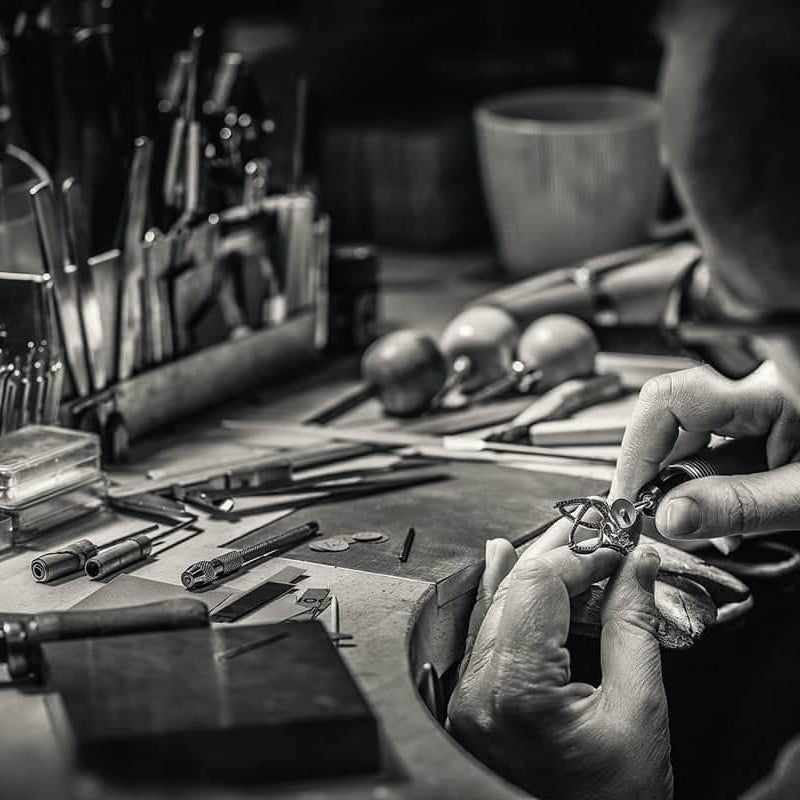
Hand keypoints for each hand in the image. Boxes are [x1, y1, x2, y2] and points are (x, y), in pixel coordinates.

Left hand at [448, 537, 672, 799]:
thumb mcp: (639, 711)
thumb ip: (632, 627)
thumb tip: (637, 568)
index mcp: (519, 690)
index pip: (540, 584)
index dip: (581, 556)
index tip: (617, 551)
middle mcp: (480, 690)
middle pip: (515, 589)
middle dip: (560, 555)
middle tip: (594, 530)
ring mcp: (470, 698)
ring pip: (498, 606)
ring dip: (535, 571)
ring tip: (566, 541)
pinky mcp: (473, 702)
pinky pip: (487, 633)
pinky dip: (506, 596)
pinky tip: (506, 562)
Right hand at [612, 362, 799, 542]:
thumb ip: (739, 505)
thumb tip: (669, 515)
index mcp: (768, 390)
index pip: (667, 399)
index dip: (635, 452)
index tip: (629, 499)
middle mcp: (753, 383)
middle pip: (668, 415)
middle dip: (657, 472)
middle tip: (653, 516)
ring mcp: (755, 396)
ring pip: (687, 431)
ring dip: (684, 482)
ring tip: (701, 523)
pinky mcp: (759, 413)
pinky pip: (712, 438)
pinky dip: (707, 478)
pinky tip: (722, 510)